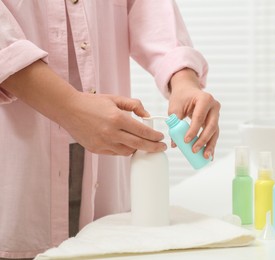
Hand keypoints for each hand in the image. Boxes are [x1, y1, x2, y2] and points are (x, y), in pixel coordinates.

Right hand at [1, 60, 165, 155]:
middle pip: (139, 145)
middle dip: (153, 147)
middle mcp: (111, 133)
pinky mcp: (96, 149)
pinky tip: (126, 143)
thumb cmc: (92, 103)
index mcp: (117, 118)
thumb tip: (147, 115)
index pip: (142, 131)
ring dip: (137, 148)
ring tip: (142, 144)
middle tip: (161, 147)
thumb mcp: (115, 99)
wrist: (68, 109)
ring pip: (127, 151)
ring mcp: (103, 143)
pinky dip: (123, 149)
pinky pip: (115, 152)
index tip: (161, 137)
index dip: (155, 136)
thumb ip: (134, 105)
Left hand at [168, 68, 219, 159]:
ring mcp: (216, 114)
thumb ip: (174, 123)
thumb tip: (175, 143)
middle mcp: (214, 106)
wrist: (188, 90)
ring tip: (205, 156)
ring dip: (210, 145)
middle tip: (195, 150)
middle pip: (211, 126)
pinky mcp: (215, 121)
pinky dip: (211, 145)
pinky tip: (210, 155)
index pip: (199, 117)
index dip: (193, 130)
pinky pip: (214, 134)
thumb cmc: (182, 97)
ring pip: (215, 132)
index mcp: (205, 99)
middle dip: (203, 140)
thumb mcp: (175, 107)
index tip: (186, 140)